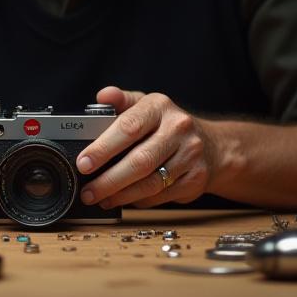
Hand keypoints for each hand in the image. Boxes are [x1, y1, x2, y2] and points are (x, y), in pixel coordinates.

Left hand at [74, 86, 219, 209]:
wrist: (213, 146)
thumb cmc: (168, 125)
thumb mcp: (146, 106)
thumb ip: (121, 101)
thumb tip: (103, 95)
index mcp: (160, 107)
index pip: (129, 127)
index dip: (103, 148)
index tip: (83, 163)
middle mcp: (179, 128)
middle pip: (139, 161)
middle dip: (108, 180)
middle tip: (88, 191)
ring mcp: (190, 155)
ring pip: (150, 183)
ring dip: (121, 195)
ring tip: (100, 199)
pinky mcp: (196, 179)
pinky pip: (161, 196)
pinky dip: (139, 201)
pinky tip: (124, 200)